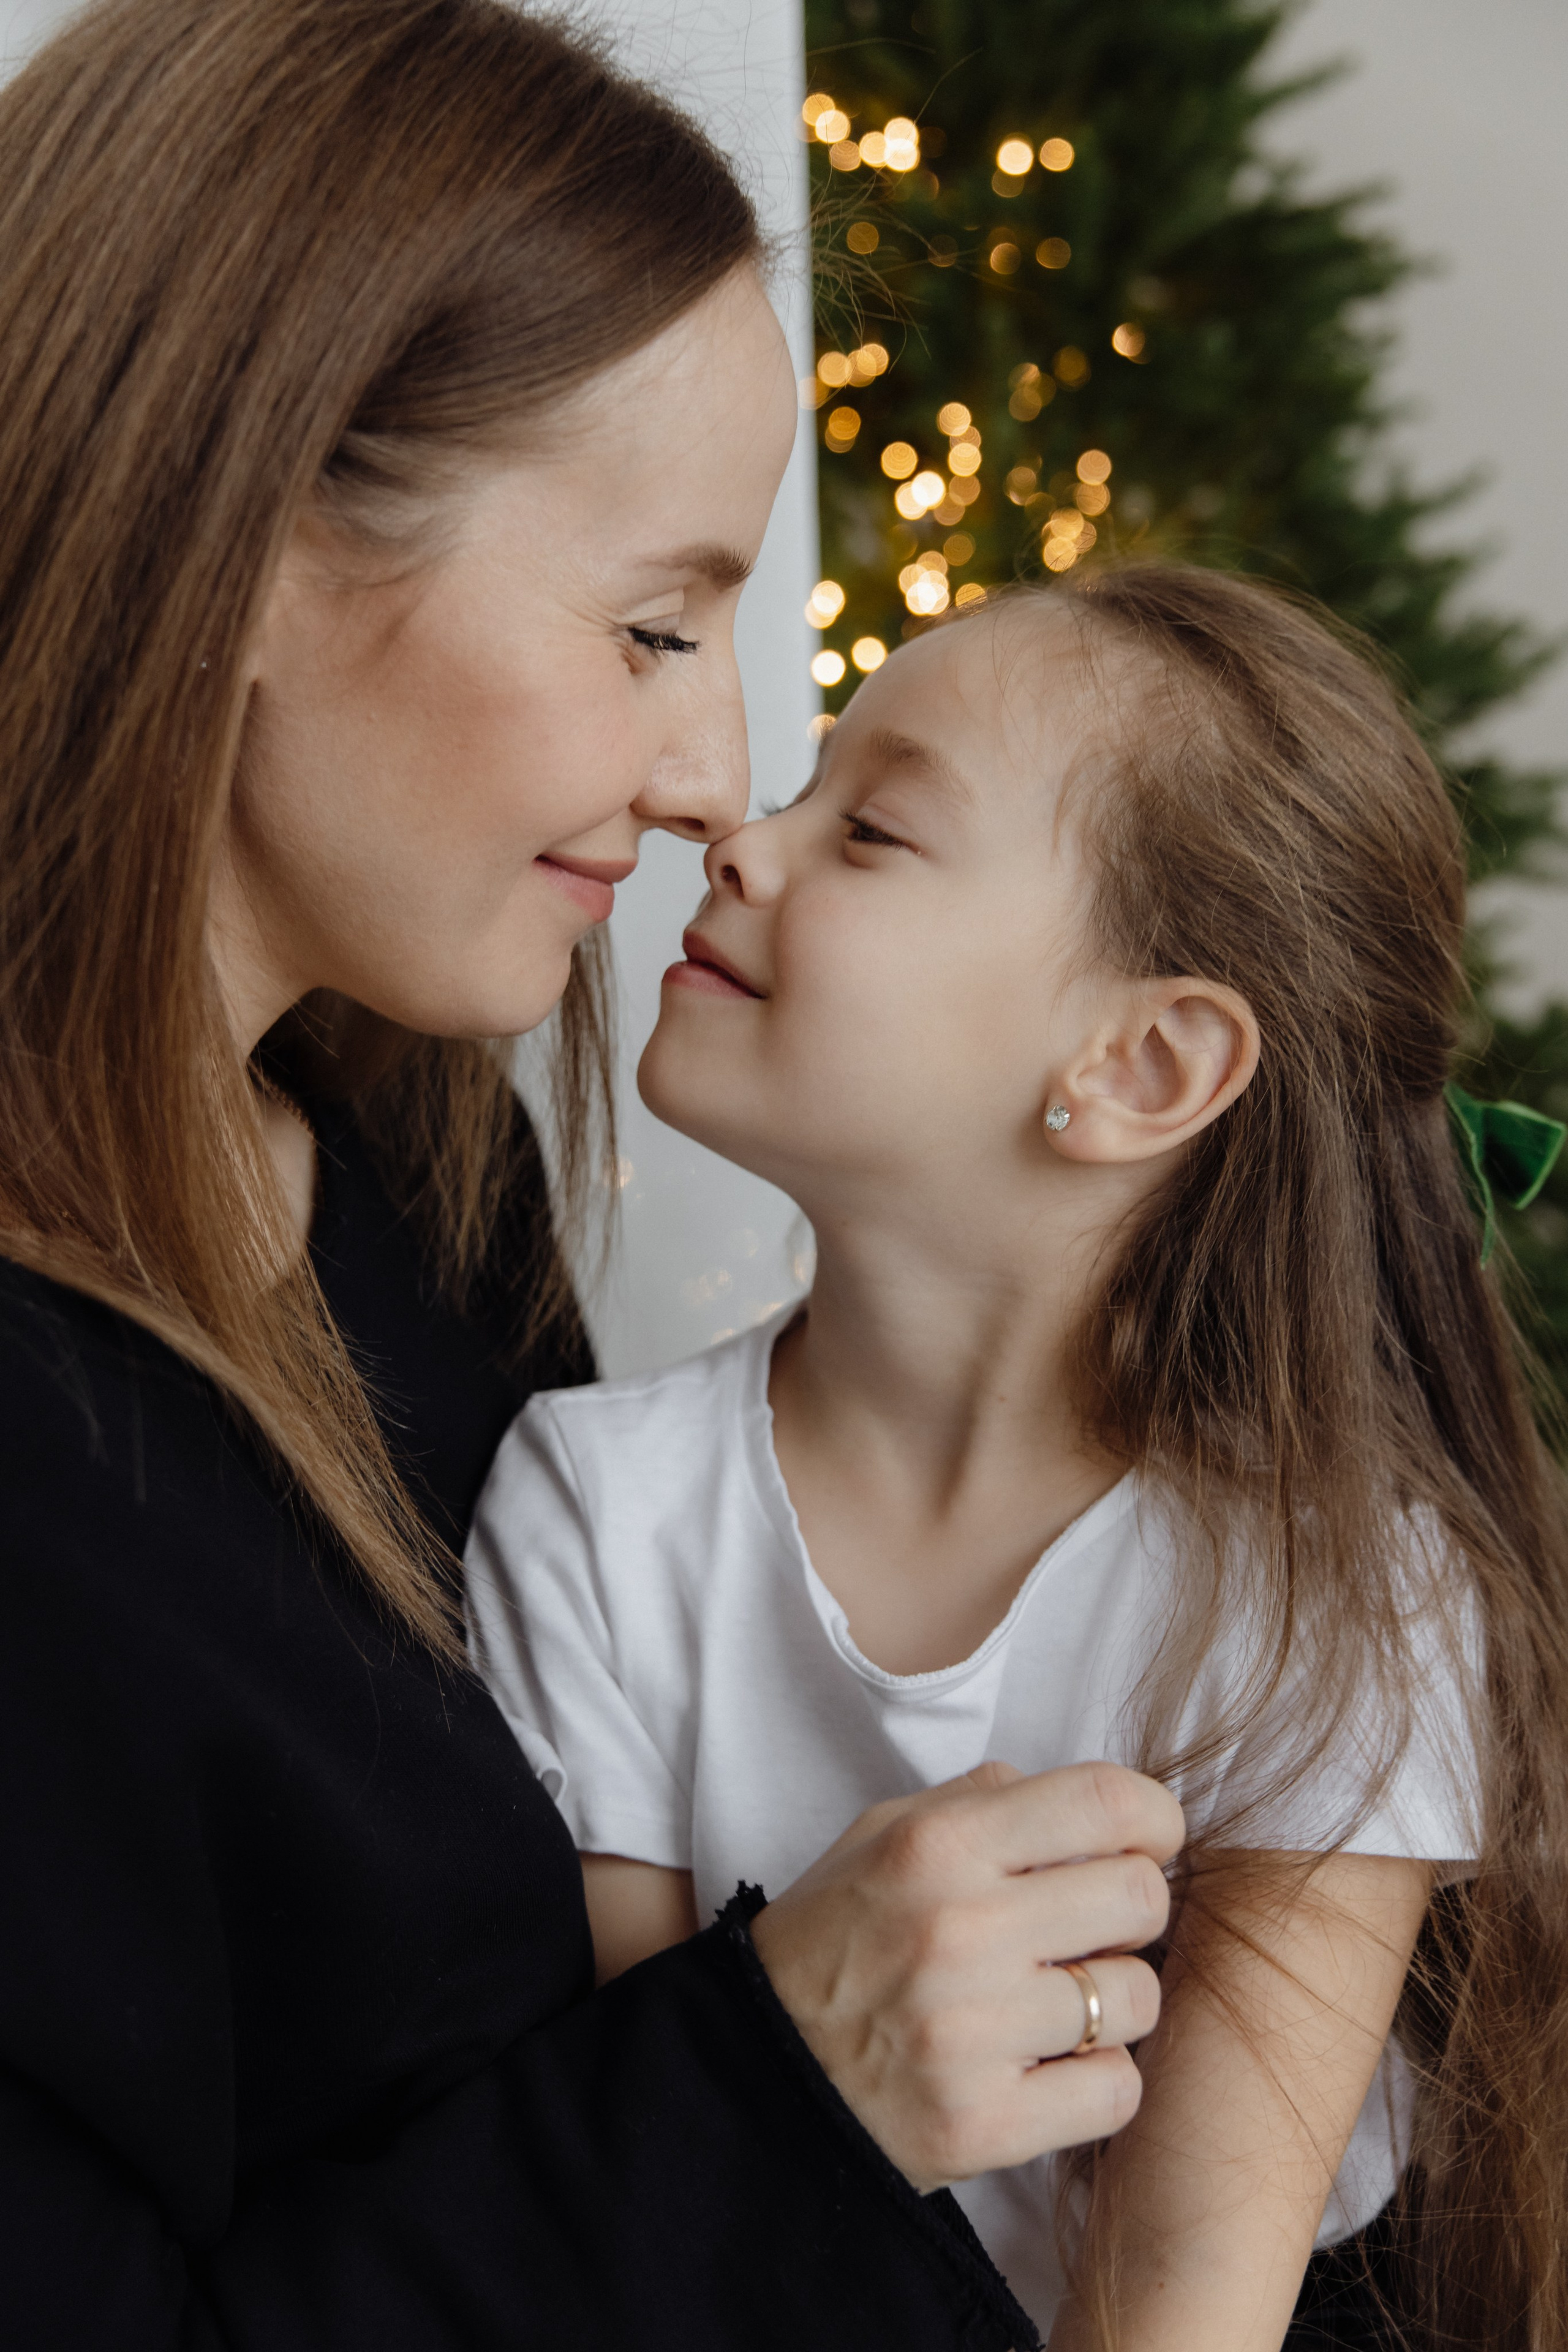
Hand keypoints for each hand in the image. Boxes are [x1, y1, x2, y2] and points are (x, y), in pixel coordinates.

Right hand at [750, 1759, 1180, 2192]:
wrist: (758, 2071)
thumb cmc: (834, 1940)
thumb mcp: (881, 1835)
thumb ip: (978, 1801)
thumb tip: (1075, 1799)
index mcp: (938, 1845)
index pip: (1107, 1802)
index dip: (1154, 1819)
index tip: (1146, 1842)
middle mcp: (959, 1929)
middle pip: (1140, 1898)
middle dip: (1132, 1911)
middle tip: (1092, 1930)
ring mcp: (973, 2033)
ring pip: (1136, 1999)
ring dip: (1112, 2002)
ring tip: (1058, 2005)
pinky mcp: (984, 2124)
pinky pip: (1116, 2090)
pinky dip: (1096, 2081)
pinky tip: (1048, 2067)